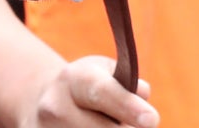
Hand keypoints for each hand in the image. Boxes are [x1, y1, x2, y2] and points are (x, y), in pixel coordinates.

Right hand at [20, 57, 156, 127]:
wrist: (46, 107)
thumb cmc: (88, 91)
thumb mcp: (104, 75)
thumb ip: (127, 83)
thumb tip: (142, 95)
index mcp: (73, 80)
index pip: (102, 92)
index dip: (128, 107)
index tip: (151, 119)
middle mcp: (55, 106)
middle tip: (126, 125)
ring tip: (104, 124)